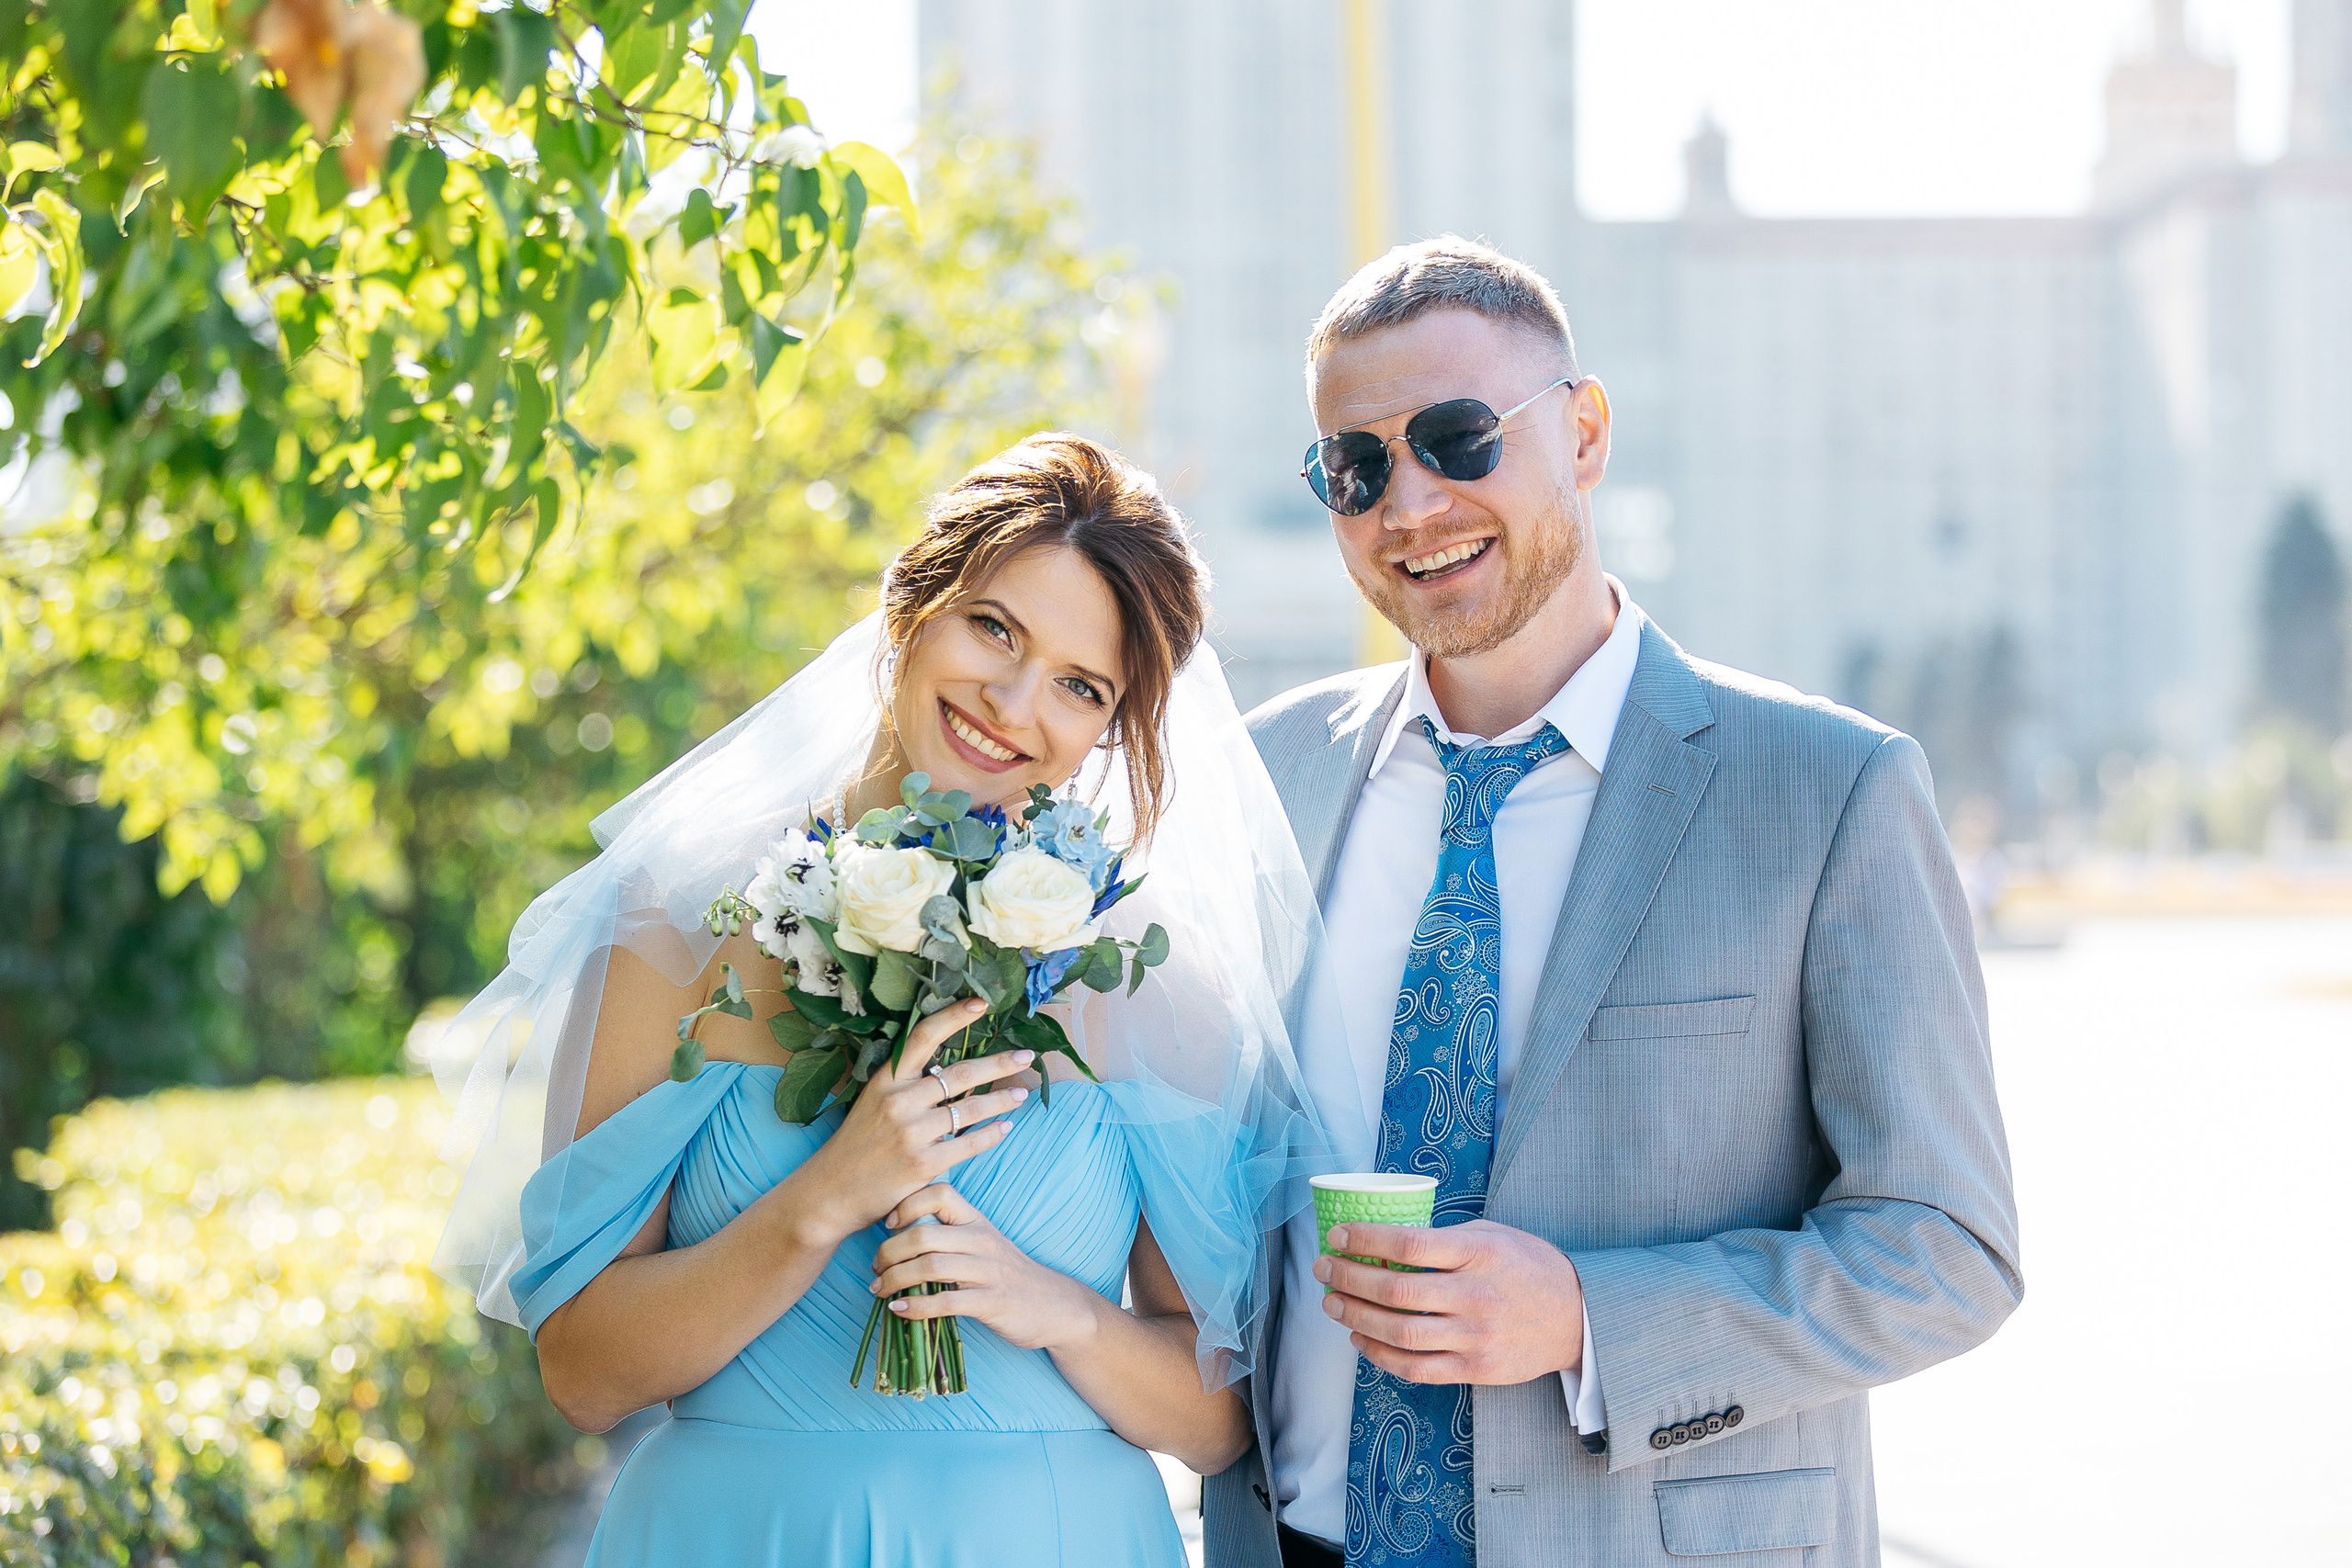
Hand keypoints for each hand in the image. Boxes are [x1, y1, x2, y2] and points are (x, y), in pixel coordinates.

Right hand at [783, 999, 1031, 1244]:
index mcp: (885, 1080)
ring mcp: (912, 1133)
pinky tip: (1005, 1127)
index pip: (923, 1036)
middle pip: (960, 1073)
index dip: (954, 1016)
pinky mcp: (924, 1163)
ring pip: (970, 1108)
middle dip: (1000, 1063)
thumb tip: (951, 1069)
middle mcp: (898, 1101)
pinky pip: (970, 1143)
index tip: (982, 1004)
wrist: (830, 1193)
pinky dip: (992, 1133)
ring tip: (1021, 1093)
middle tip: (1028, 1056)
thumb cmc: (856, 1145)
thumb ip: (907, 1085)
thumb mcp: (872, 1102)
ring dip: (1002, 1099)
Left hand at [869, 1183, 1103, 1352]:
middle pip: (924, 1234)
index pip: (939, 1193)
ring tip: (879, 1290)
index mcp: (977, 1221)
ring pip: (930, 1267)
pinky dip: (916, 1307)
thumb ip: (949, 1234)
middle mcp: (982, 1240)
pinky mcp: (992, 1303)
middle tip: (875, 1268)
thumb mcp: (982, 1243)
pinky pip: (946, 1302)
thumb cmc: (1008, 1273)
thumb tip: (898, 1233)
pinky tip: (899, 1310)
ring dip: (895, 1279)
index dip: (907, 1203)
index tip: (888, 1225)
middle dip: (889, 1252)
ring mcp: (989, 1272)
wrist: (1055, 1305)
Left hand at [1314, 1219, 1584, 1385]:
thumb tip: (1387, 1238)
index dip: (1366, 1240)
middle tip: (1323, 1268)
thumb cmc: (1528, 1267)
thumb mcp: (1494, 1235)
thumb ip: (1446, 1238)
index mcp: (1480, 1254)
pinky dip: (1380, 1355)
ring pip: (1400, 1333)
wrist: (1576, 1319)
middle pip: (1396, 1290)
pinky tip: (1361, 1337)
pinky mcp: (1475, 1370)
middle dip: (1349, 1278)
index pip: (1410, 1244)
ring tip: (1332, 1303)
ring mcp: (1475, 1337)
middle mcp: (1476, 1296)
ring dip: (1356, 1317)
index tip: (1338, 1235)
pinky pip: (1416, 1367)